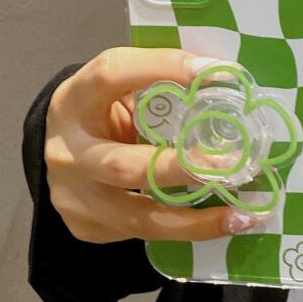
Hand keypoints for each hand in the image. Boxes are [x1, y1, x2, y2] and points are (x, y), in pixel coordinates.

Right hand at [44, 47, 263, 242]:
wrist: (61, 154)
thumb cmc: (103, 114)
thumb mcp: (118, 90)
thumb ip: (159, 87)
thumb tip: (226, 82)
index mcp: (75, 100)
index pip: (112, 74)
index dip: (162, 68)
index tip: (216, 72)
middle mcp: (68, 152)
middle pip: (125, 166)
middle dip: (183, 169)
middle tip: (234, 167)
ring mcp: (73, 197)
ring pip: (139, 217)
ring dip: (197, 221)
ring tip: (242, 216)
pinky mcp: (86, 226)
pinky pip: (142, 233)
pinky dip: (185, 229)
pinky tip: (217, 223)